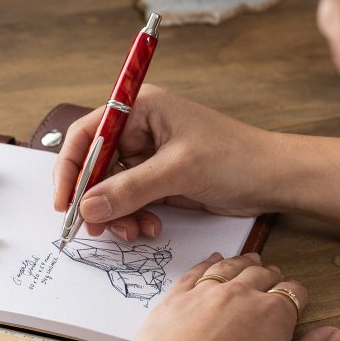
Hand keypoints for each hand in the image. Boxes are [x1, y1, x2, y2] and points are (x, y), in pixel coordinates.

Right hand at [52, 84, 285, 239]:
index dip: (71, 167)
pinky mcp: (158, 180)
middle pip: (94, 165)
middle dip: (95, 199)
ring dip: (117, 214)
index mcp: (140, 108)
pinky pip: (130, 201)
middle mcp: (139, 129)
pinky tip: (151, 227)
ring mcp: (148, 156)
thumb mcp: (178, 171)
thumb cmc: (236, 158)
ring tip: (135, 232)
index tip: (65, 201)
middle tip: (95, 228)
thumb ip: (130, 189)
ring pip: (110, 189)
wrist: (275, 180)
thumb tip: (88, 207)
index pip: (88, 133)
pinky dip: (133, 218)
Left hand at [118, 252, 339, 340]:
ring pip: (231, 266)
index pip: (294, 293)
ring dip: (243, 262)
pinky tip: (213, 261)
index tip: (296, 299)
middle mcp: (241, 293)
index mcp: (273, 313)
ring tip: (251, 259)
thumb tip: (335, 334)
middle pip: (262, 274)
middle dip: (272, 275)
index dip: (298, 295)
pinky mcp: (177, 295)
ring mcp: (206, 291)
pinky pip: (197, 270)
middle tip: (274, 276)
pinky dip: (209, 263)